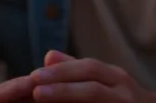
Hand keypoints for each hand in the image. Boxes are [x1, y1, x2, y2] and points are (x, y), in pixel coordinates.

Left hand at [0, 51, 155, 102]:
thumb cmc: (122, 98)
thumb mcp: (104, 80)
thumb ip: (76, 70)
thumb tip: (48, 56)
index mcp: (115, 77)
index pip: (88, 68)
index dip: (61, 70)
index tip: (34, 75)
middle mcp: (122, 91)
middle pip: (92, 82)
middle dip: (62, 82)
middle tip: (33, 86)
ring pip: (95, 96)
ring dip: (66, 95)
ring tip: (39, 96)